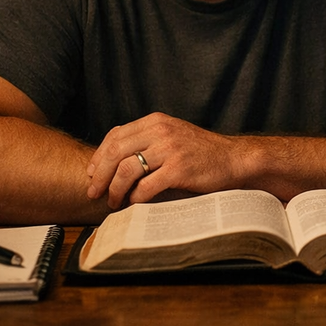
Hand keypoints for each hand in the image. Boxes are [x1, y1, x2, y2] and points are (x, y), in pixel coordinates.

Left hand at [86, 113, 242, 208]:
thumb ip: (147, 140)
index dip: (98, 156)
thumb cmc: (201, 152)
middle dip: (99, 175)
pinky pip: (146, 186)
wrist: (233, 160)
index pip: (116, 136)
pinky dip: (135, 198)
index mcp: (156, 122)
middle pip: (116, 152)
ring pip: (127, 170)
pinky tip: (134, 204)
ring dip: (115, 189)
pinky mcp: (179, 169)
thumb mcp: (172, 135)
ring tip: (113, 201)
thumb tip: (113, 158)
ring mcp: (170, 149)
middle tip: (93, 192)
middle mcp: (161, 131)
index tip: (91, 173)